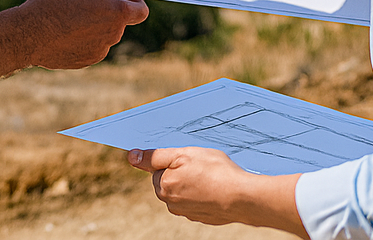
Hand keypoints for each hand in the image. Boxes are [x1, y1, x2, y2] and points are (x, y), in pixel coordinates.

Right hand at [0, 0, 147, 84]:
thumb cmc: (52, 6)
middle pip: (120, 20)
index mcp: (115, 14)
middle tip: (84, 1)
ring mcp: (99, 51)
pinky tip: (65, 31)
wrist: (26, 36)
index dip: (133, 2)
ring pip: (105, 33)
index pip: (141, 10)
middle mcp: (112, 36)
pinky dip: (84, 38)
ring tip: (70, 16)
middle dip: (108, 10)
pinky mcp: (86, 61)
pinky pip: (93, 45)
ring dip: (96, 24)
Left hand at [127, 147, 306, 235]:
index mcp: (164, 187)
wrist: (240, 197)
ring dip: (193, 181)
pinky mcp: (202, 217)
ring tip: (210, 174)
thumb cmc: (214, 171)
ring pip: (184, 189)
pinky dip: (203, 192)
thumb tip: (131, 156)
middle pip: (170, 179)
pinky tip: (215, 185)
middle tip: (200, 163)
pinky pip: (197, 199)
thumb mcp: (183, 154)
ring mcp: (187, 212)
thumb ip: (155, 156)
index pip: (158, 168)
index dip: (173, 158)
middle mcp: (171, 203)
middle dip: (182, 170)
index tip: (187, 157)